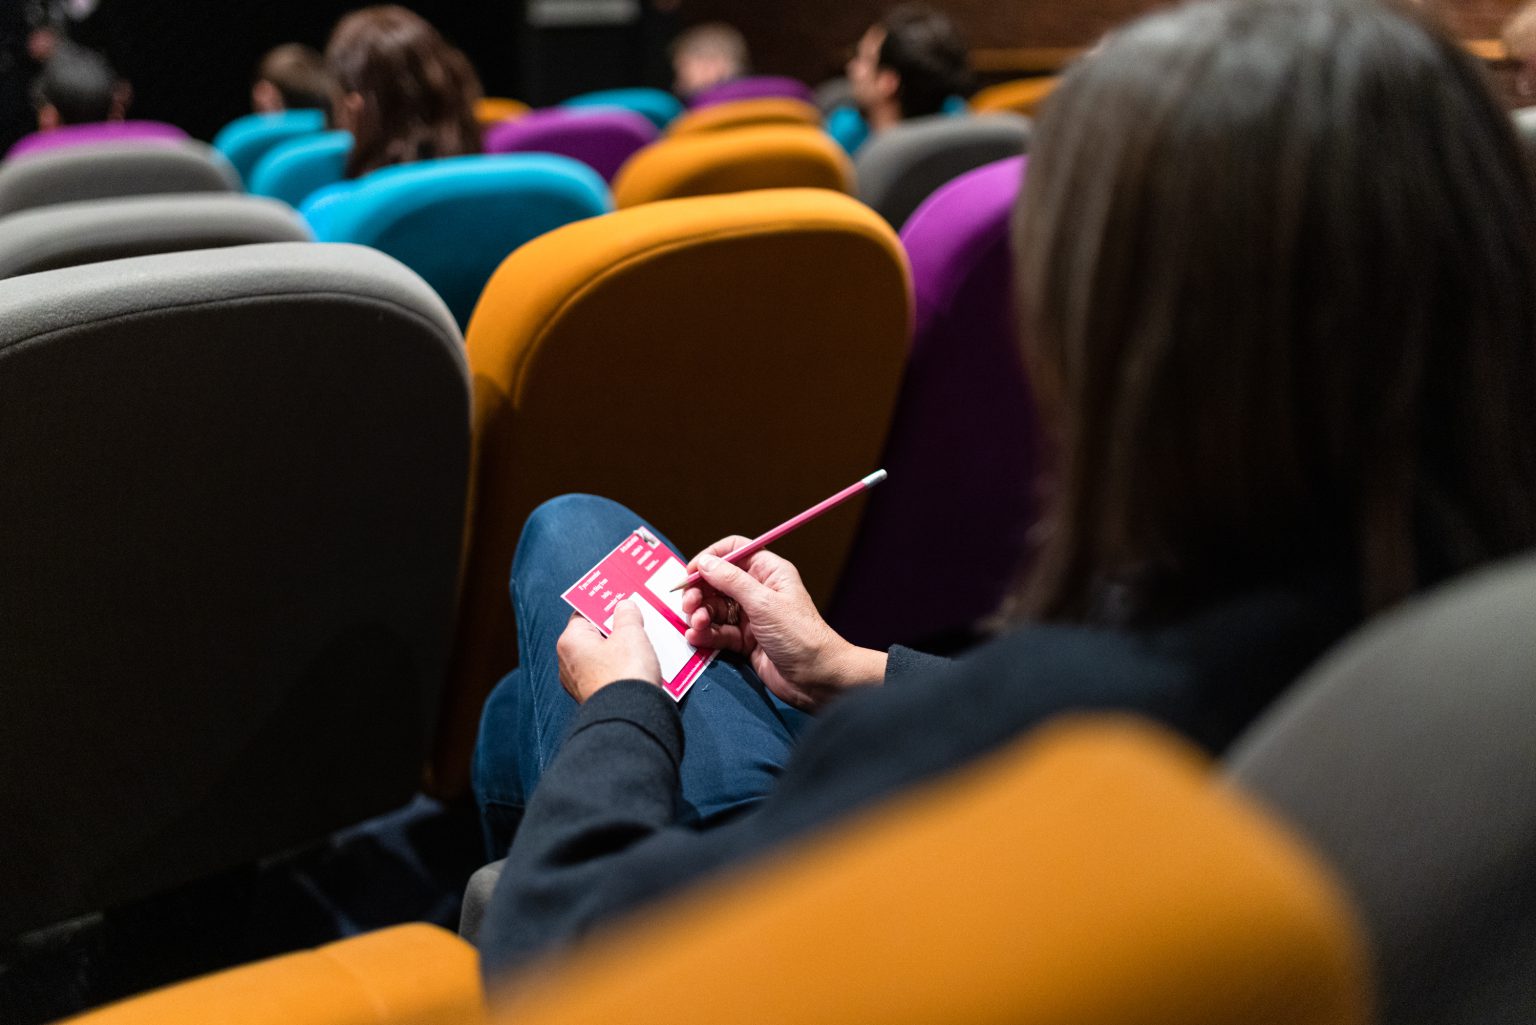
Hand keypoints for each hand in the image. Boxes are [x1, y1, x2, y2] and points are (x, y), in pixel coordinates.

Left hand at [557, 597, 662, 702]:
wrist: (631, 718)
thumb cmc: (625, 674)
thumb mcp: (631, 633)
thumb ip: (627, 614)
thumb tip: (625, 607)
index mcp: (570, 641)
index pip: (584, 613)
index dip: (604, 605)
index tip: (621, 600)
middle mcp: (568, 663)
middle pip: (595, 635)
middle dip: (616, 628)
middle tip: (637, 621)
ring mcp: (581, 683)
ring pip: (603, 656)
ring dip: (622, 650)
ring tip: (643, 645)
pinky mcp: (595, 697)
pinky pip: (609, 675)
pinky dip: (622, 669)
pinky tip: (640, 667)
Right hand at [681, 537, 885, 711]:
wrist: (817, 678)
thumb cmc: (801, 636)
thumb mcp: (764, 603)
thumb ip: (732, 581)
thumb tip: (705, 562)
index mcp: (768, 572)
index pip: (734, 551)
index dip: (710, 558)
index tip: (690, 573)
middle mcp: (758, 591)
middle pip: (717, 581)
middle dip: (699, 592)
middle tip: (690, 604)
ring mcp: (750, 616)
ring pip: (713, 608)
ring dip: (700, 614)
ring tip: (698, 625)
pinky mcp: (744, 640)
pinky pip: (717, 631)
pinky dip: (704, 633)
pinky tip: (697, 637)